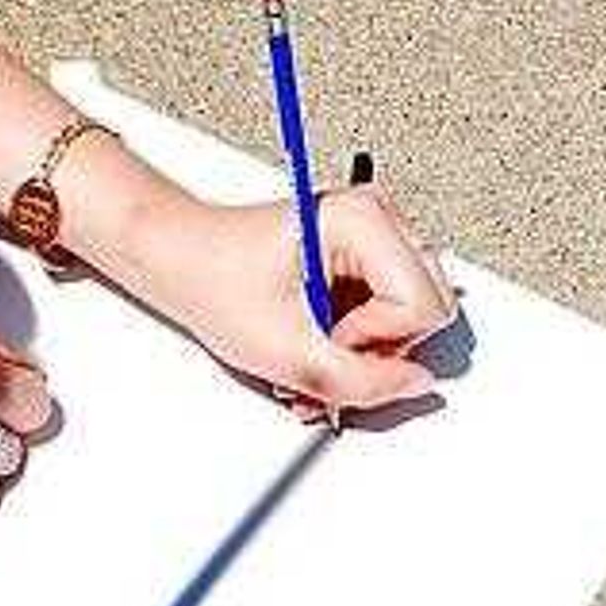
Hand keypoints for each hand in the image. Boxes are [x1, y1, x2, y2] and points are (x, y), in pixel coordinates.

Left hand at [118, 184, 457, 417]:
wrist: (179, 259)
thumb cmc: (214, 278)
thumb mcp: (284, 349)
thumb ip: (360, 380)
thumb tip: (415, 386)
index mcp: (363, 219)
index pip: (422, 306)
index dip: (378, 343)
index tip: (328, 341)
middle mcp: (380, 219)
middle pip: (427, 309)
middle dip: (378, 349)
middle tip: (323, 347)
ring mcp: (376, 238)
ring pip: (410, 317)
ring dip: (364, 351)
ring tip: (313, 350)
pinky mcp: (365, 258)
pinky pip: (389, 313)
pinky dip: (356, 341)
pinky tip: (319, 343)